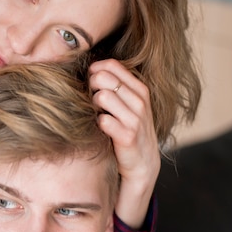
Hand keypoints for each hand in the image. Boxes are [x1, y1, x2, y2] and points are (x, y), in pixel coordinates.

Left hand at [89, 58, 160, 228]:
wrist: (142, 165)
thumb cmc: (128, 131)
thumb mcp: (127, 106)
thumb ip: (113, 87)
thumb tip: (89, 70)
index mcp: (140, 89)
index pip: (112, 66)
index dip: (94, 71)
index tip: (90, 84)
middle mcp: (140, 101)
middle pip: (103, 78)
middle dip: (90, 88)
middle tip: (91, 103)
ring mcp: (136, 119)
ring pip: (101, 97)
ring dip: (92, 106)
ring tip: (96, 116)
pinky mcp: (128, 137)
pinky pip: (102, 120)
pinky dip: (96, 124)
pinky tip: (100, 131)